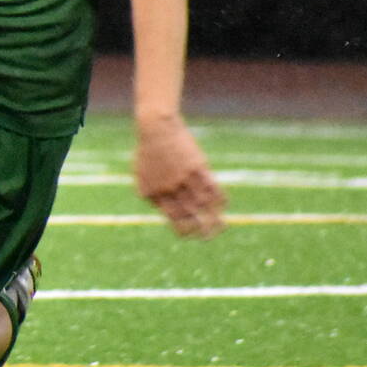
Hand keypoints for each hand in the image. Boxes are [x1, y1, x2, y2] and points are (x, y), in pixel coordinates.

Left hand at [133, 113, 226, 237]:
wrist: (156, 128)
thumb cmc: (147, 151)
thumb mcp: (142, 175)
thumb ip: (150, 193)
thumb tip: (161, 210)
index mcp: (153, 193)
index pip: (172, 218)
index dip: (183, 229)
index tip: (191, 234)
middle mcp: (169, 189)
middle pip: (189, 215)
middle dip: (200, 230)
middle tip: (208, 237)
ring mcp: (183, 178)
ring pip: (203, 204)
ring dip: (214, 218)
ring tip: (222, 226)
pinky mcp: (197, 167)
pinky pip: (212, 187)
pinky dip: (219, 199)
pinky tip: (224, 205)